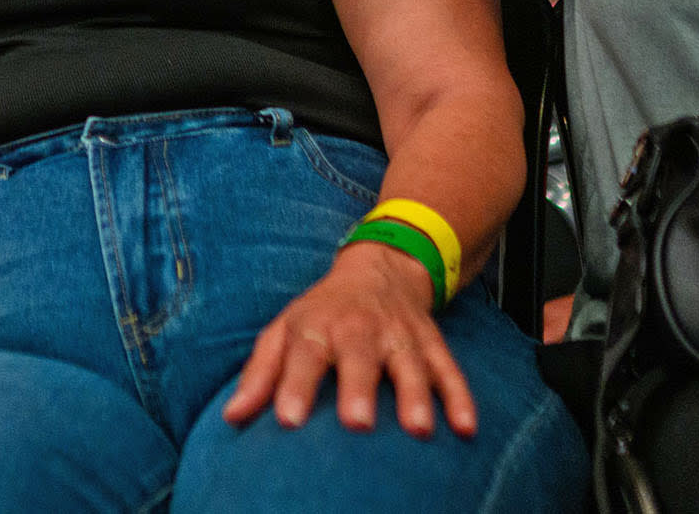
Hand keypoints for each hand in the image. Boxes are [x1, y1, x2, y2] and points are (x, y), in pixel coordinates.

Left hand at [222, 240, 476, 438]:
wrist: (379, 267)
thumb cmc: (322, 313)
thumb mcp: (284, 331)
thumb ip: (260, 374)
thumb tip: (232, 417)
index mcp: (318, 327)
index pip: (304, 355)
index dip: (294, 386)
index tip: (288, 420)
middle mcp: (360, 328)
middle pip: (359, 357)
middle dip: (359, 388)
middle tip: (356, 424)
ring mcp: (400, 334)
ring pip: (410, 363)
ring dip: (416, 394)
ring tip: (419, 430)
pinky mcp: (431, 342)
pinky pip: (449, 369)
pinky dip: (461, 396)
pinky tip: (467, 427)